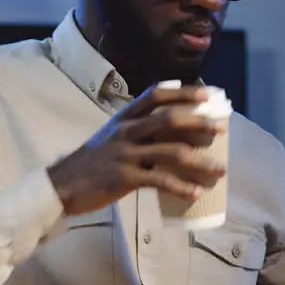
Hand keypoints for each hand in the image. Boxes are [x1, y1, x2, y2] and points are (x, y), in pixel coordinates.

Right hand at [46, 83, 226, 214]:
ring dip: (200, 161)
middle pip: (169, 119)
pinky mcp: (124, 178)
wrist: (62, 186)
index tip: (208, 93)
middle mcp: (125, 130)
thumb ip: (138, 130)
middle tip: (222, 128)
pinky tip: (196, 192)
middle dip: (199, 121)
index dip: (184, 91)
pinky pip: (160, 180)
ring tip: (220, 170)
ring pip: (171, 152)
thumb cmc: (92, 162)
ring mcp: (125, 154)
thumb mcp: (112, 137)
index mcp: (124, 117)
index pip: (156, 95)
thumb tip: (174, 129)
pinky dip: (181, 186)